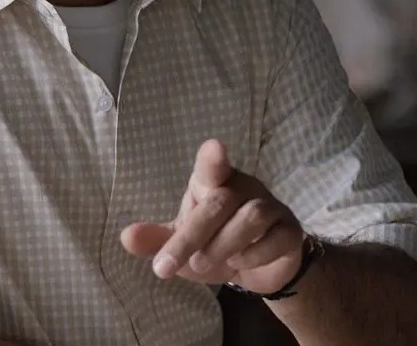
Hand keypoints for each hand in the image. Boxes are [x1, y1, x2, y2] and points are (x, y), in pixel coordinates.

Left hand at [120, 139, 306, 294]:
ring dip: (223, 245)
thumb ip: (157, 240)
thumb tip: (125, 237)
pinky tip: (239, 263)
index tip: (214, 147)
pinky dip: (254, 254)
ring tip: (205, 263)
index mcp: (213, 184)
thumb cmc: (214, 245)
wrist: (260, 269)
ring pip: (251, 217)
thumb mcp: (183, 245)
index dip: (213, 158)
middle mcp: (243, 188)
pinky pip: (276, 238)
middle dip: (192, 236)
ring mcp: (270, 207)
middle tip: (168, 266)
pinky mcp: (290, 230)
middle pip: (220, 202)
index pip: (212, 166)